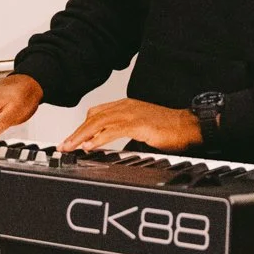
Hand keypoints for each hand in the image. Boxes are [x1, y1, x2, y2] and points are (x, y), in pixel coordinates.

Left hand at [62, 98, 201, 152]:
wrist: (189, 126)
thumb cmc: (170, 129)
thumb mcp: (140, 130)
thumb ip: (124, 134)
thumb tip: (108, 146)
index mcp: (126, 106)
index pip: (96, 113)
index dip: (81, 126)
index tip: (71, 140)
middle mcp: (126, 107)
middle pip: (93, 118)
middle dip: (75, 133)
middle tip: (63, 146)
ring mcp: (132, 114)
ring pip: (99, 123)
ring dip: (81, 136)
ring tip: (70, 147)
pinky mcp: (138, 124)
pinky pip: (113, 131)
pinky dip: (98, 138)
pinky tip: (90, 146)